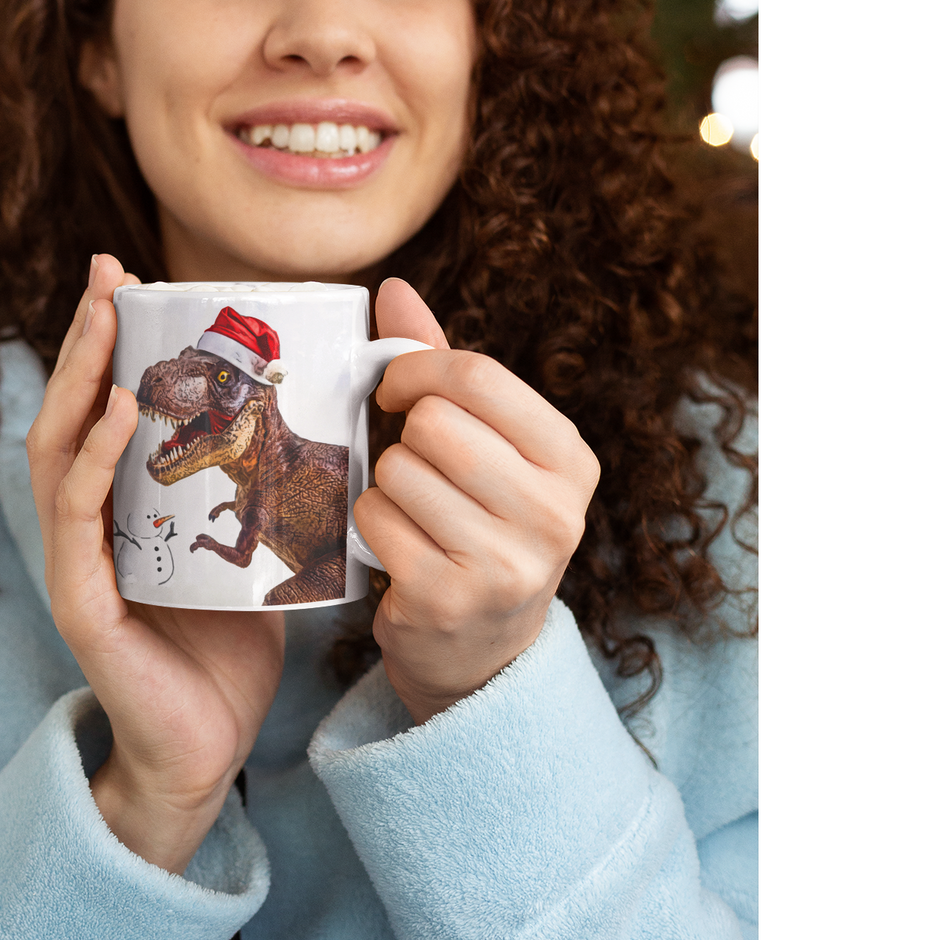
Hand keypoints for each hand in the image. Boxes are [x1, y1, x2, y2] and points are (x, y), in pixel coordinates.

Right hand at [25, 254, 284, 873]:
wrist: (211, 750)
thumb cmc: (227, 647)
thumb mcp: (244, 546)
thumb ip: (252, 485)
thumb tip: (313, 414)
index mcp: (121, 506)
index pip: (102, 407)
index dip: (107, 342)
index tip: (127, 278)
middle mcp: (88, 523)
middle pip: (70, 410)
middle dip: (85, 336)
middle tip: (105, 271)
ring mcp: (77, 562)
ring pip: (58, 450)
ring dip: (79, 379)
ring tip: (104, 322)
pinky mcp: (83, 603)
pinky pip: (78, 517)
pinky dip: (92, 459)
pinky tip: (115, 413)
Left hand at [354, 278, 600, 725]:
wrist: (482, 652)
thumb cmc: (476, 520)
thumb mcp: (481, 442)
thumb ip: (440, 364)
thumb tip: (393, 286)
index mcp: (569, 459)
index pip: (480, 375)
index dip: (418, 369)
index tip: (396, 389)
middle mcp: (553, 513)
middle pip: (434, 422)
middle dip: (404, 437)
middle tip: (414, 465)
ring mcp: (505, 562)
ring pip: (397, 469)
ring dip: (385, 484)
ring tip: (414, 513)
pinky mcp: (448, 598)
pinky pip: (373, 518)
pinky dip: (370, 525)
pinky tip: (399, 548)